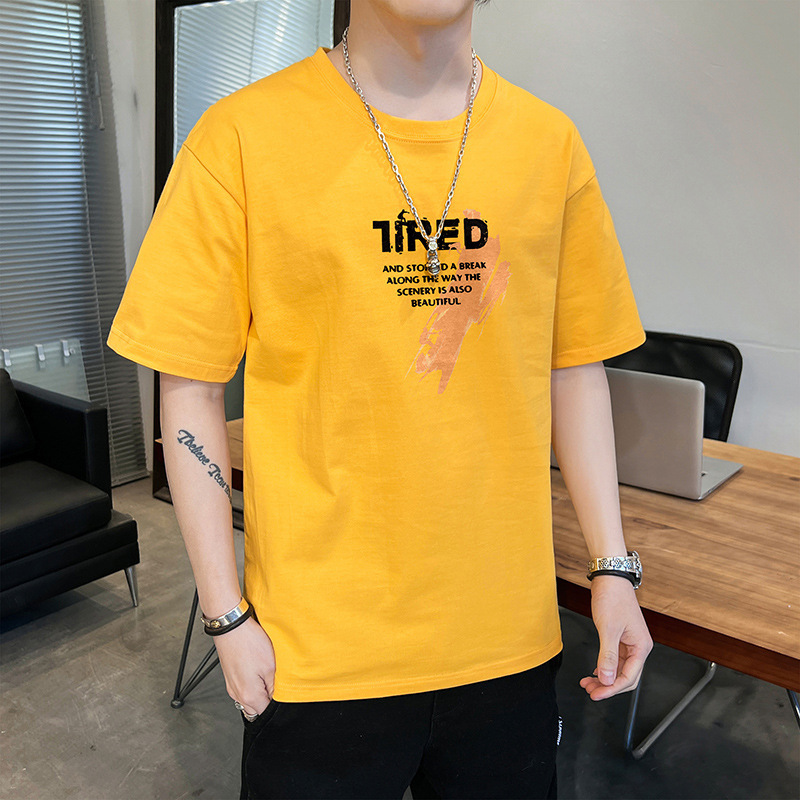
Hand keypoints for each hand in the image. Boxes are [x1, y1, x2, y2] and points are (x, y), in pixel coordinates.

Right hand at [213, 615, 275, 715]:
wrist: (231, 627)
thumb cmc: (249, 642)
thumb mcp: (271, 666)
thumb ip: (275, 688)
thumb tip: (277, 699)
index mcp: (249, 696)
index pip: (266, 713)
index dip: (277, 705)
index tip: (283, 693)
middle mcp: (237, 694)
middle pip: (257, 709)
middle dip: (268, 700)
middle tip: (276, 683)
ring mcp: (232, 686)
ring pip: (250, 699)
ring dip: (260, 692)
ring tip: (266, 674)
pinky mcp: (230, 677)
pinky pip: (243, 689)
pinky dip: (252, 684)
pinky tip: (257, 670)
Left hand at [580, 575, 652, 700]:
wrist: (610, 578)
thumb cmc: (613, 598)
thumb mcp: (608, 629)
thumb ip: (607, 656)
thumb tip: (607, 679)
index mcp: (641, 647)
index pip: (628, 678)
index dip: (611, 689)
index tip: (597, 694)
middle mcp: (638, 646)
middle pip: (625, 676)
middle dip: (608, 686)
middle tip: (591, 691)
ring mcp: (630, 642)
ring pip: (619, 669)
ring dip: (605, 677)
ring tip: (588, 682)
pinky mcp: (621, 637)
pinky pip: (615, 659)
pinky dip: (604, 666)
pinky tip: (595, 671)